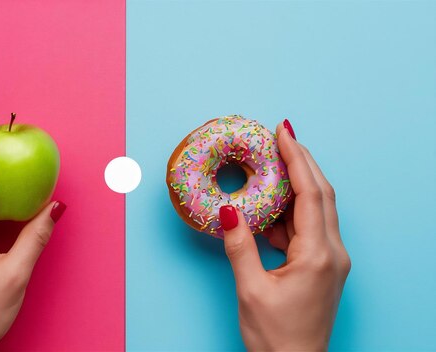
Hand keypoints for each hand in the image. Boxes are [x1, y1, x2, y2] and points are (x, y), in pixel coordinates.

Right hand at [220, 120, 350, 350]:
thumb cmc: (276, 336)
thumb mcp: (250, 289)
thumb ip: (239, 246)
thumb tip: (227, 211)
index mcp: (318, 255)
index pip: (311, 193)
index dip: (297, 158)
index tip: (283, 132)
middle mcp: (332, 252)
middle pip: (321, 194)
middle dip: (300, 161)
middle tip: (279, 137)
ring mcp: (330, 259)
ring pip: (316, 209)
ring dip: (295, 185)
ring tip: (269, 166)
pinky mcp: (322, 266)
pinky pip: (309, 229)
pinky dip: (289, 212)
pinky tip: (268, 210)